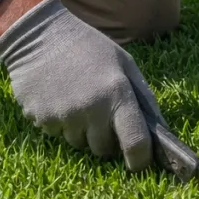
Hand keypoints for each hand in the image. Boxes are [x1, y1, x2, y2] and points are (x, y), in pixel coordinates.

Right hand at [0, 0, 161, 170]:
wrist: (40, 35)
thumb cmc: (89, 47)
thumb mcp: (124, 64)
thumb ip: (143, 97)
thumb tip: (159, 132)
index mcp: (117, 93)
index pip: (136, 142)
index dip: (140, 159)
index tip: (140, 163)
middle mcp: (91, 108)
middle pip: (104, 149)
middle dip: (106, 139)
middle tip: (101, 113)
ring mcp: (64, 116)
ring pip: (79, 143)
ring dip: (82, 131)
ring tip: (78, 98)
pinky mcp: (41, 119)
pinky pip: (57, 134)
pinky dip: (61, 123)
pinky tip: (59, 97)